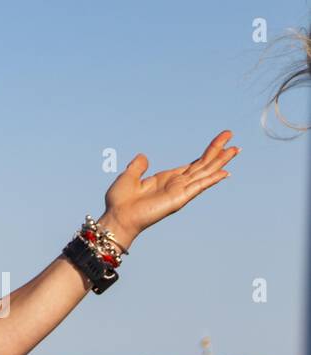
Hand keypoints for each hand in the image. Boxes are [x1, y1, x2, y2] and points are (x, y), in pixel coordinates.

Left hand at [101, 130, 238, 242]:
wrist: (118, 216)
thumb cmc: (121, 201)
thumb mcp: (129, 176)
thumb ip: (138, 166)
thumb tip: (143, 156)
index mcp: (167, 178)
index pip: (194, 164)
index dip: (207, 153)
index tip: (221, 141)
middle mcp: (177, 183)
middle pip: (203, 165)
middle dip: (218, 151)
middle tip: (232, 138)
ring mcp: (180, 191)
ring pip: (205, 173)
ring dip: (220, 161)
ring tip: (236, 150)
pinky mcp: (179, 199)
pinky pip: (199, 186)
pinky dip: (212, 179)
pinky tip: (224, 172)